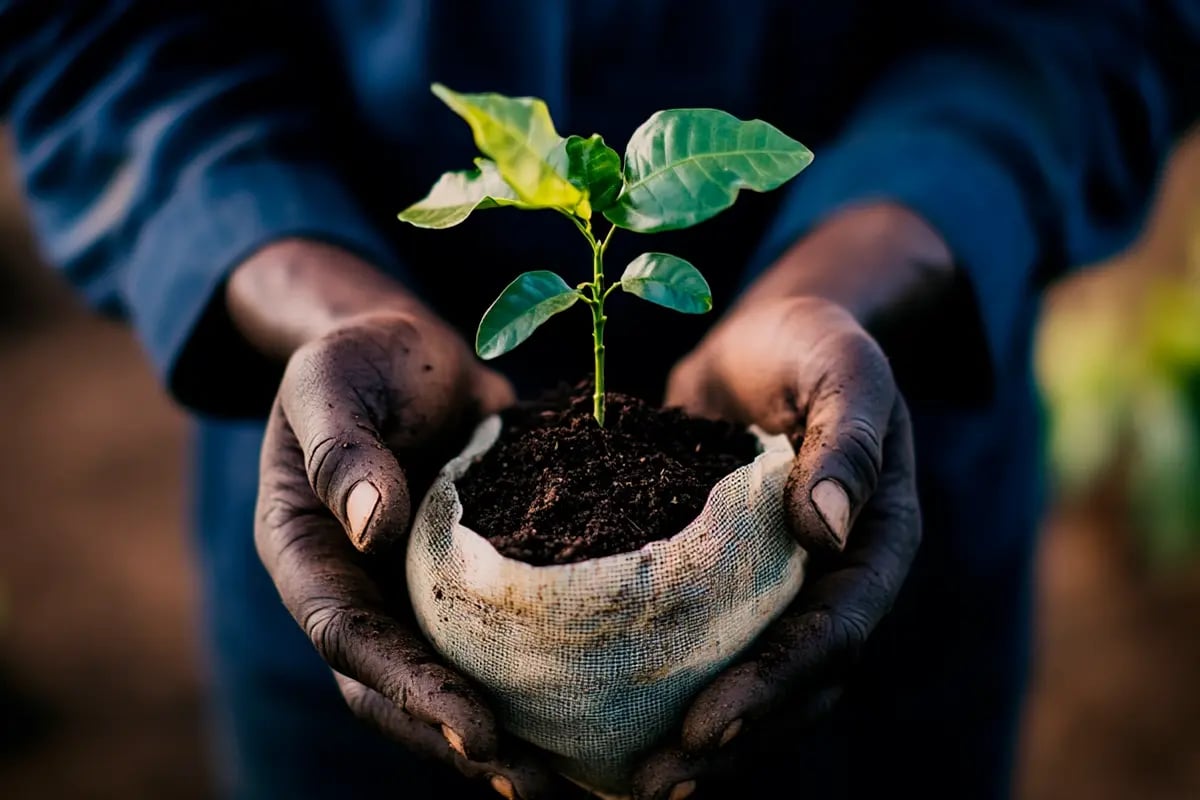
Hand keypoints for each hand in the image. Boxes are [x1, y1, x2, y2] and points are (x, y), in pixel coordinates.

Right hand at [231, 241, 576, 797]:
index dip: (411, 691)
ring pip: (449, 678)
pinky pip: (497, 636)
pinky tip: (598, 704)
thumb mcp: (331, 382)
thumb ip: (342, 449)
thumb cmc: (356, 358)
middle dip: (461, 742)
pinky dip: (536, 676)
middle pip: (398, 688)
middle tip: (538, 784)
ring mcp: (414, 590)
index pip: (351, 640)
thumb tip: (371, 528)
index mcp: (307, 554)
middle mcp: (357, 590)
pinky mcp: (468, 578)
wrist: (402, 349)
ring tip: (573, 779)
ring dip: (503, 733)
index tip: (477, 732)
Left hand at [633, 295, 920, 798]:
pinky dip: (668, 686)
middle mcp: (834, 579)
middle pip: (795, 685)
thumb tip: (833, 529)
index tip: (706, 727)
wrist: (770, 337)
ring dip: (701, 739)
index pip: (834, 634)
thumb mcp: (840, 367)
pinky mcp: (728, 578)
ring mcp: (781, 585)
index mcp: (878, 543)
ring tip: (632, 783)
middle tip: (654, 783)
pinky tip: (610, 720)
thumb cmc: (814, 341)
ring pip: (754, 682)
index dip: (775, 686)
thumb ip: (848, 440)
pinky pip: (706, 644)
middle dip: (732, 739)